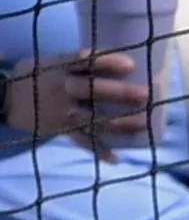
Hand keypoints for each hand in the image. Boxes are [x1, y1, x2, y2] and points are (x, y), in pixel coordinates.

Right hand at [2, 51, 151, 155]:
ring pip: (92, 118)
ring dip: (119, 123)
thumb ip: (80, 62)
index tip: (130, 65)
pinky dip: (98, 151)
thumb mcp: (53, 62)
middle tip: (144, 95)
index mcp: (62, 68)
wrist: (4, 98)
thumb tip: (124, 61)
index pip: (85, 61)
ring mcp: (62, 111)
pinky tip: (116, 158)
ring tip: (142, 124)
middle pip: (91, 89)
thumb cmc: (39, 75)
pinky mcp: (60, 129)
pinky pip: (81, 141)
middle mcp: (63, 88)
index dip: (108, 62)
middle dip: (118, 93)